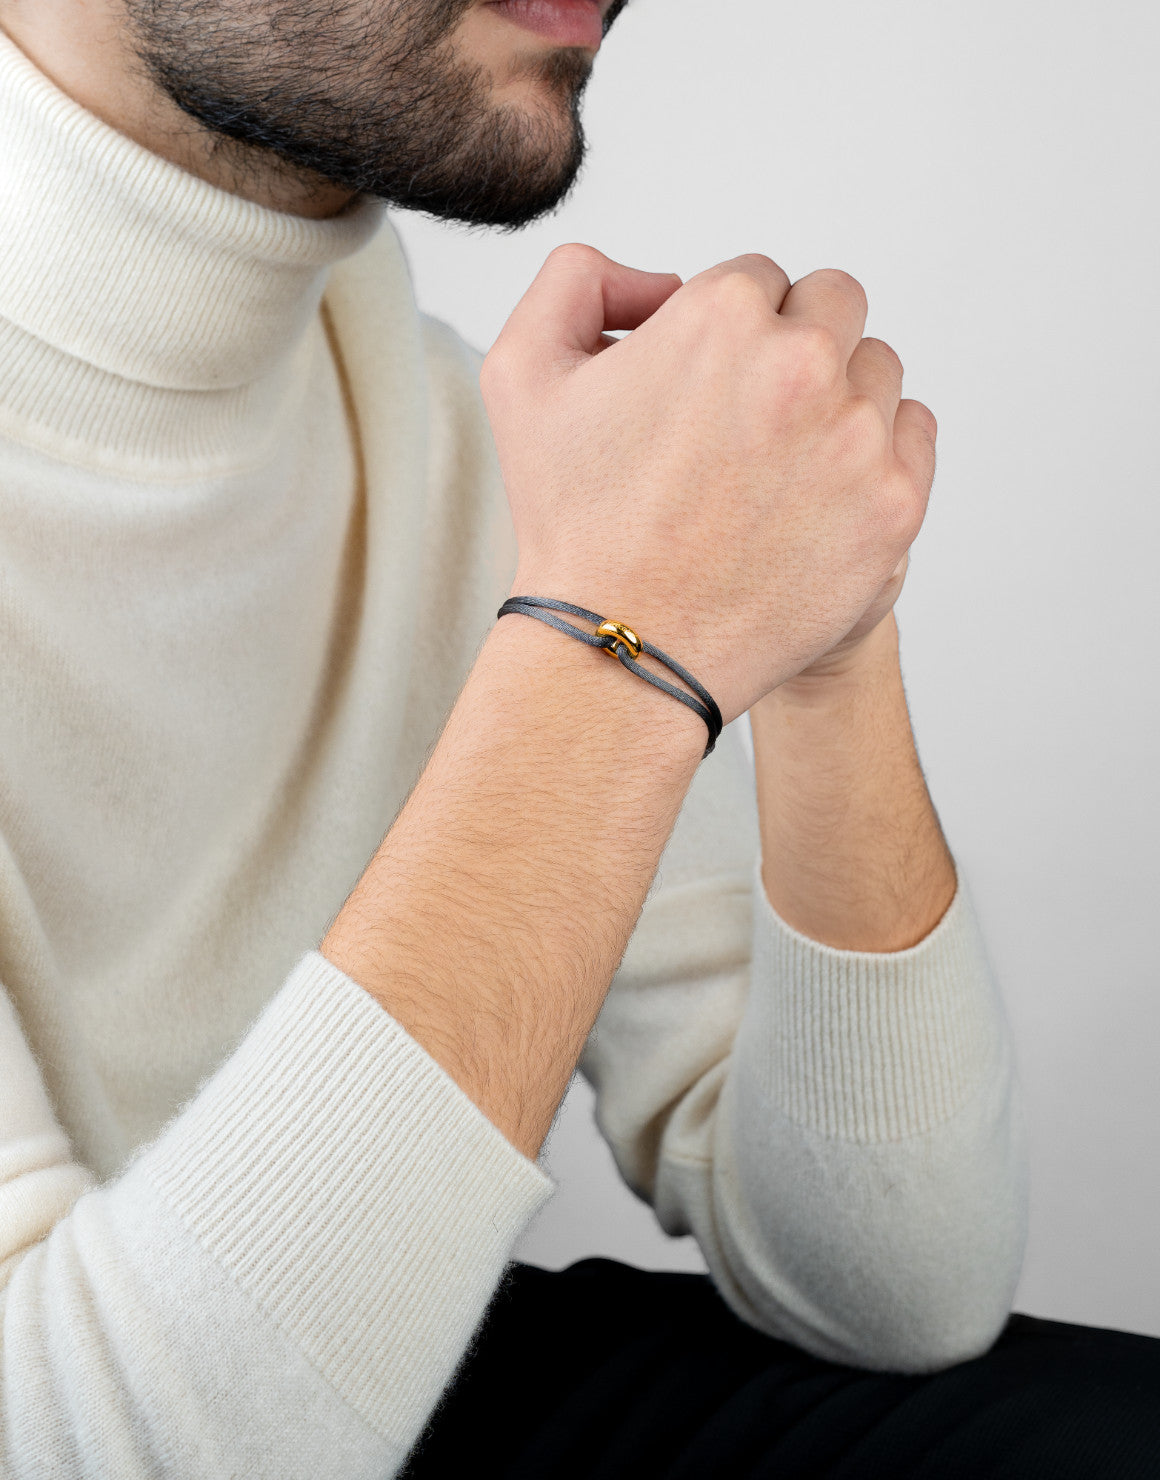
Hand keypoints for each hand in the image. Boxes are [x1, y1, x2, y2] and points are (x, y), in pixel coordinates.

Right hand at [481, 246, 936, 722]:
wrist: (625, 645)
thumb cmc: (572, 523)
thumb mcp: (520, 374)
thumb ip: (577, 281)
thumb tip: (661, 280)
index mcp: (722, 315)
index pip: (757, 280)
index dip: (723, 335)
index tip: (700, 392)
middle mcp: (802, 363)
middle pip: (832, 307)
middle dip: (791, 346)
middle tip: (745, 421)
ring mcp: (858, 437)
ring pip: (876, 370)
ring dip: (836, 398)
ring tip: (773, 468)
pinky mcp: (894, 505)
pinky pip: (913, 434)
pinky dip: (875, 452)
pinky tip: (816, 492)